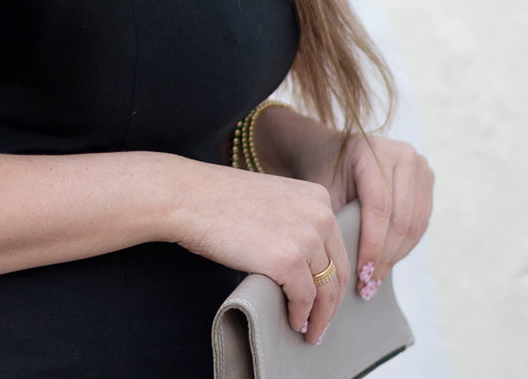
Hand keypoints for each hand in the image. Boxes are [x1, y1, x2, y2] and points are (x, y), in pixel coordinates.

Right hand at [169, 162, 350, 345]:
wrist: (190, 198)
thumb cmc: (219, 199)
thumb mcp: (273, 200)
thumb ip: (295, 221)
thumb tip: (307, 261)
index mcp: (317, 196)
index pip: (337, 246)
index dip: (333, 277)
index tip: (328, 297)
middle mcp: (320, 214)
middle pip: (338, 271)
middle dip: (331, 303)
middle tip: (321, 322)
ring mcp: (307, 237)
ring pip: (325, 291)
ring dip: (319, 317)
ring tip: (309, 331)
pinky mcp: (289, 261)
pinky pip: (304, 300)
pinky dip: (300, 316)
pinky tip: (292, 321)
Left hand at [331, 133, 433, 299]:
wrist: (331, 149)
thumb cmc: (324, 171)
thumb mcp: (324, 190)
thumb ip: (339, 219)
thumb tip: (350, 268)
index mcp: (373, 151)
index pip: (380, 207)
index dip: (373, 245)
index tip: (362, 274)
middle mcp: (402, 154)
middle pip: (401, 218)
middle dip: (385, 256)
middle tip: (368, 284)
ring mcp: (419, 165)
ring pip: (415, 224)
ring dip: (397, 256)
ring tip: (376, 278)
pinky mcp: (427, 179)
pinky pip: (421, 222)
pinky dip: (405, 246)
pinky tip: (388, 261)